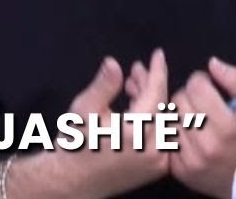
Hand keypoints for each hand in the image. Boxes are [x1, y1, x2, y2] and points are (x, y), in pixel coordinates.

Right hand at [67, 50, 169, 196]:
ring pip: (163, 120)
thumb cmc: (76, 142)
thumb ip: (103, 85)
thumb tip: (113, 62)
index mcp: (135, 132)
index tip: (158, 54)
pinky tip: (137, 108)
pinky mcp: (156, 169)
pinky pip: (162, 136)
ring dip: (152, 101)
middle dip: (151, 84)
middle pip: (162, 106)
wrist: (72, 181)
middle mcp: (152, 148)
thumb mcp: (84, 109)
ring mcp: (157, 161)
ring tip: (131, 87)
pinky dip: (154, 120)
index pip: (156, 93)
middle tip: (136, 69)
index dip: (158, 71)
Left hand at [166, 57, 235, 198]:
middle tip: (201, 103)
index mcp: (227, 128)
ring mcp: (191, 160)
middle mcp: (208, 146)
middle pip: (179, 100)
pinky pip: (166, 137)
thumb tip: (211, 63)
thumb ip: (235, 80)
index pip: (196, 87)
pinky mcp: (179, 169)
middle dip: (188, 95)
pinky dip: (174, 132)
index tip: (207, 87)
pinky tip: (187, 134)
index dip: (201, 81)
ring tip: (194, 118)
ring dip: (179, 113)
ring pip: (169, 117)